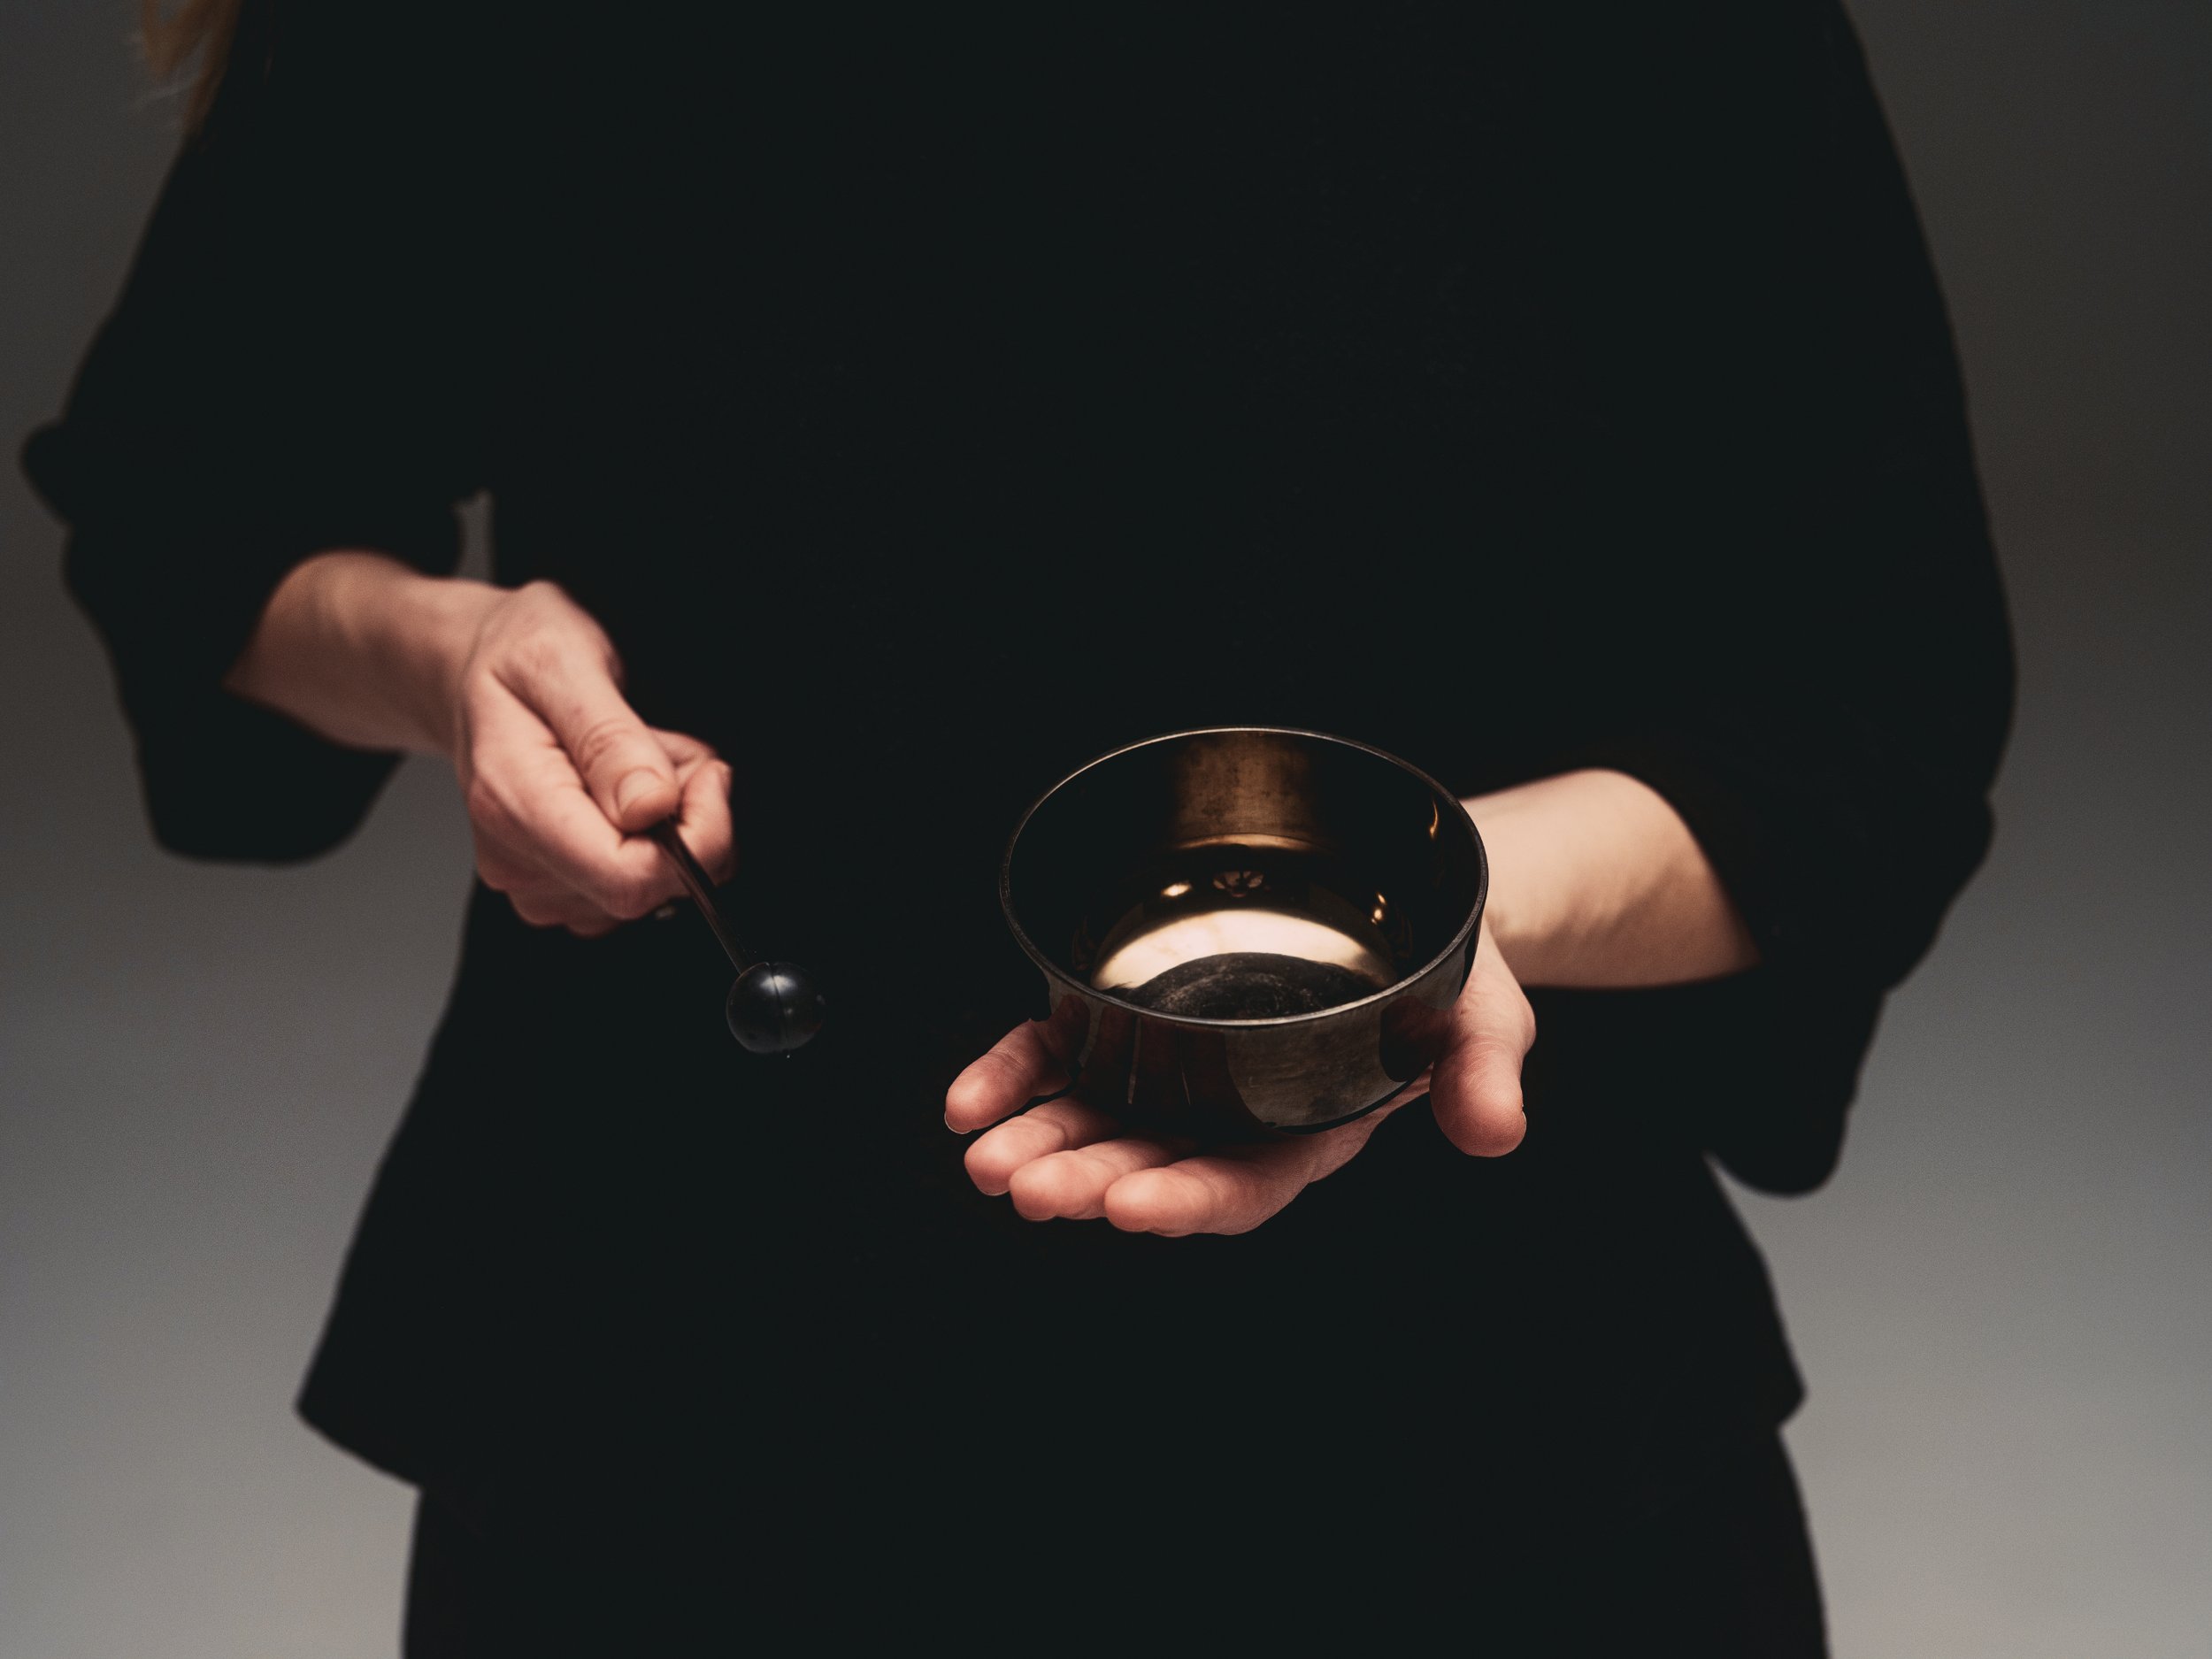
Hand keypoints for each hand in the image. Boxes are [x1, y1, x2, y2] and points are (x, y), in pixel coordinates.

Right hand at [448, 581, 733, 935]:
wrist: (475, 673)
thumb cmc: (511, 658)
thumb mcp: (562, 662)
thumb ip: (610, 739)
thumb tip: (651, 807)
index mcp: (515, 806)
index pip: (629, 877)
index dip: (695, 837)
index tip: (707, 776)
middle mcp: (519, 860)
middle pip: (649, 887)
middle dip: (688, 820)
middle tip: (667, 749)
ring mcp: (535, 882)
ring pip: (651, 886)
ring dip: (673, 823)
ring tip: (640, 758)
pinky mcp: (557, 887)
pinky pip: (636, 883)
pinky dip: (655, 836)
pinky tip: (631, 788)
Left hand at [945, 924, 1534, 1235]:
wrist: (1406, 903)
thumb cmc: (1449, 974)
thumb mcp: (1487, 1016)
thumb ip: (1482, 1072)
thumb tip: (1494, 1132)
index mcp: (1311, 1129)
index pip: (1246, 1183)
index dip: (1190, 1198)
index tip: (1132, 1207)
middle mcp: (1233, 1112)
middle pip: (1152, 1159)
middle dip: (1088, 1178)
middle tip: (1027, 1188)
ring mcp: (1178, 1067)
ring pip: (1096, 1115)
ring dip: (1037, 1138)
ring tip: (983, 1159)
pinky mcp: (1137, 1016)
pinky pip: (1064, 1051)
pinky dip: (1014, 1073)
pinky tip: (965, 1101)